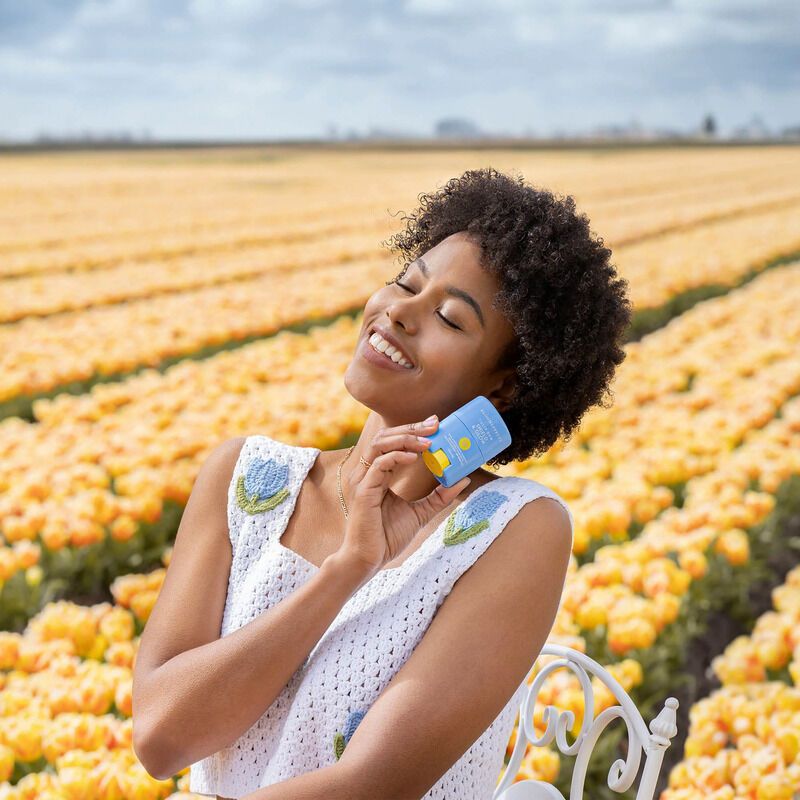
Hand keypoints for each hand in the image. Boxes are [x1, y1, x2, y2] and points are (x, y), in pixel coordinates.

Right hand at [338, 415, 470, 574]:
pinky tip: (414, 457)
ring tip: (427, 441)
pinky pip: (379, 465)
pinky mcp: (364, 491)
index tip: (435, 425)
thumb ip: (439, 496)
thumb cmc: (387, 537)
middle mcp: (368, 473)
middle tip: (435, 425)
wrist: (368, 560)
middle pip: (385, 437)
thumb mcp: (420, 512)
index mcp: (378, 474)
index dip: (412, 431)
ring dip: (405, 439)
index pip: (392, 443)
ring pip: (380, 445)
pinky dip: (397, 456)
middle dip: (411, 428)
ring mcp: (363, 480)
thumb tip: (463, 480)